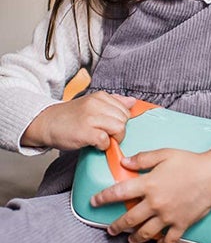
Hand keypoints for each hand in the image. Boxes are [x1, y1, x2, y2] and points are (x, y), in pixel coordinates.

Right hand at [21, 91, 135, 150]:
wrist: (46, 123)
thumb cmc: (71, 117)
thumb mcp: (92, 104)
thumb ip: (113, 102)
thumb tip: (133, 101)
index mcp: (100, 97)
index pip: (126, 110)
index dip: (121, 122)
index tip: (110, 127)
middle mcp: (96, 104)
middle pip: (124, 119)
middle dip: (119, 131)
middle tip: (106, 135)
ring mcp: (90, 118)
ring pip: (119, 128)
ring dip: (113, 139)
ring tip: (102, 140)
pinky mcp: (85, 132)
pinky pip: (106, 140)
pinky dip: (103, 146)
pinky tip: (95, 144)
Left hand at [91, 148, 210, 242]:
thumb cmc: (189, 162)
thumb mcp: (164, 154)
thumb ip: (142, 159)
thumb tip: (124, 162)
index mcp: (149, 184)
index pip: (119, 193)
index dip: (103, 198)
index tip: (94, 202)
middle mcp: (155, 203)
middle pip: (129, 220)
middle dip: (116, 226)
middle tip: (110, 229)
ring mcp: (167, 217)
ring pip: (144, 233)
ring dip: (134, 237)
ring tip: (130, 238)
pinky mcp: (180, 225)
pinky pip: (167, 239)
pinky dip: (160, 242)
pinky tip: (156, 241)